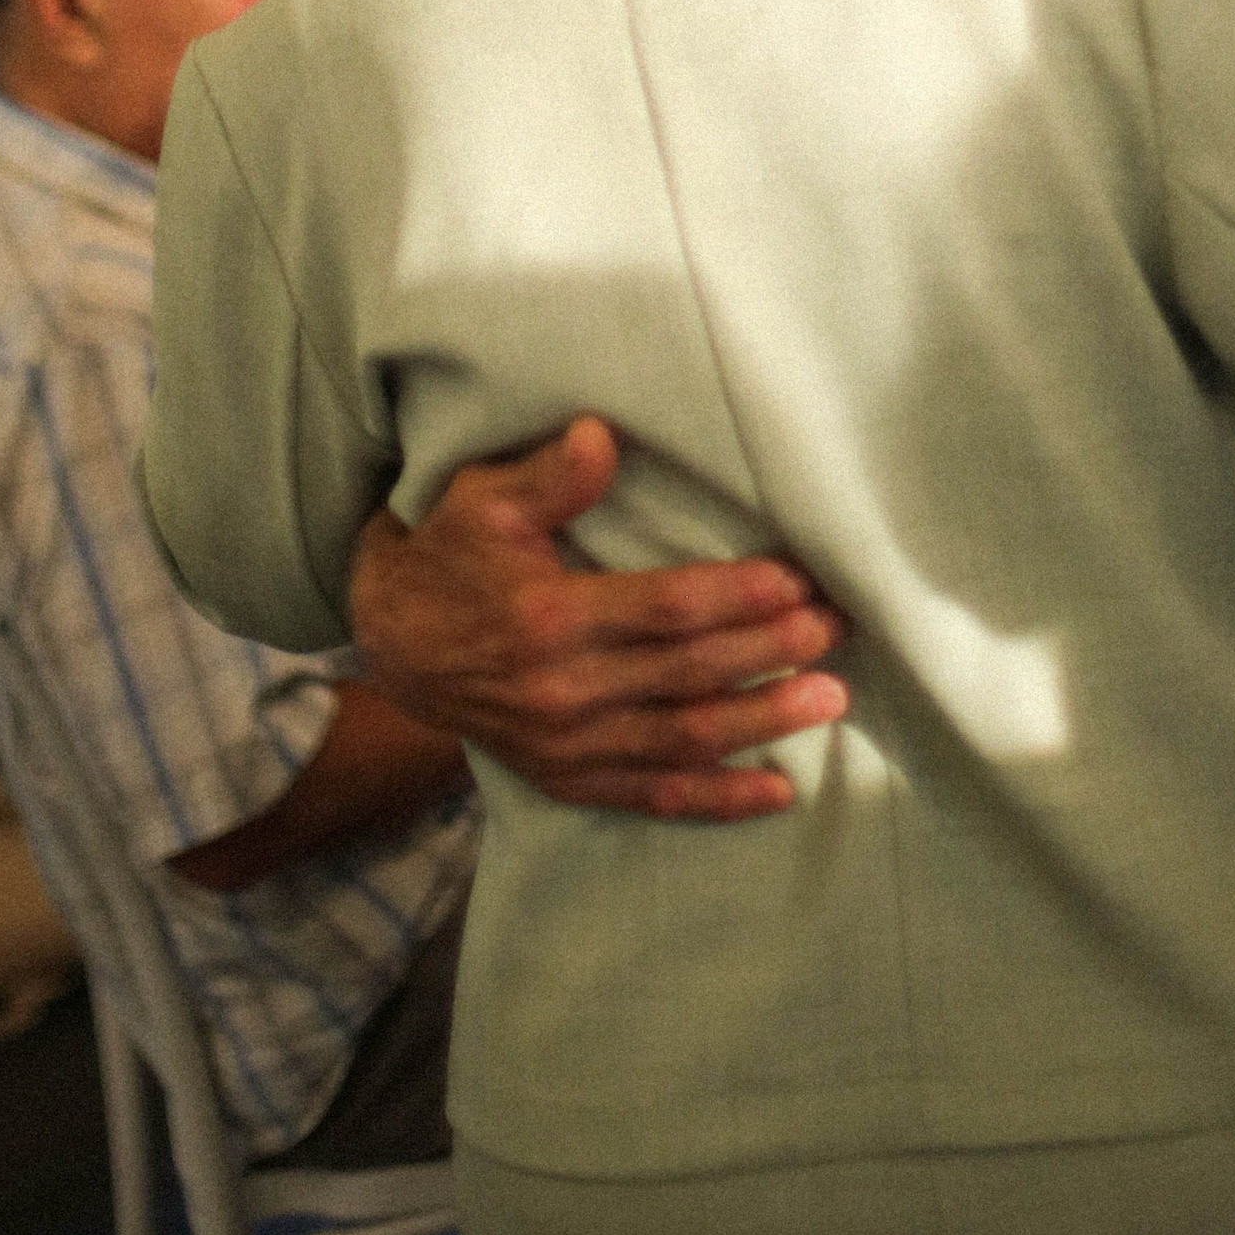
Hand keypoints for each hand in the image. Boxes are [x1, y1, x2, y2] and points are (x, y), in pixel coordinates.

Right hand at [347, 420, 850, 821]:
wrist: (396, 644)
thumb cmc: (452, 553)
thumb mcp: (483, 497)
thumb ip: (549, 474)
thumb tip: (600, 436)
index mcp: (549, 617)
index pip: (665, 609)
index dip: (737, 597)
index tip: (798, 581)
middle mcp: (564, 691)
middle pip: (690, 674)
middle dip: (771, 651)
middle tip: (837, 628)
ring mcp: (569, 745)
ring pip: (685, 739)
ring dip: (763, 720)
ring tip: (831, 699)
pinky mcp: (571, 778)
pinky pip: (656, 796)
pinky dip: (720, 798)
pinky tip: (780, 789)